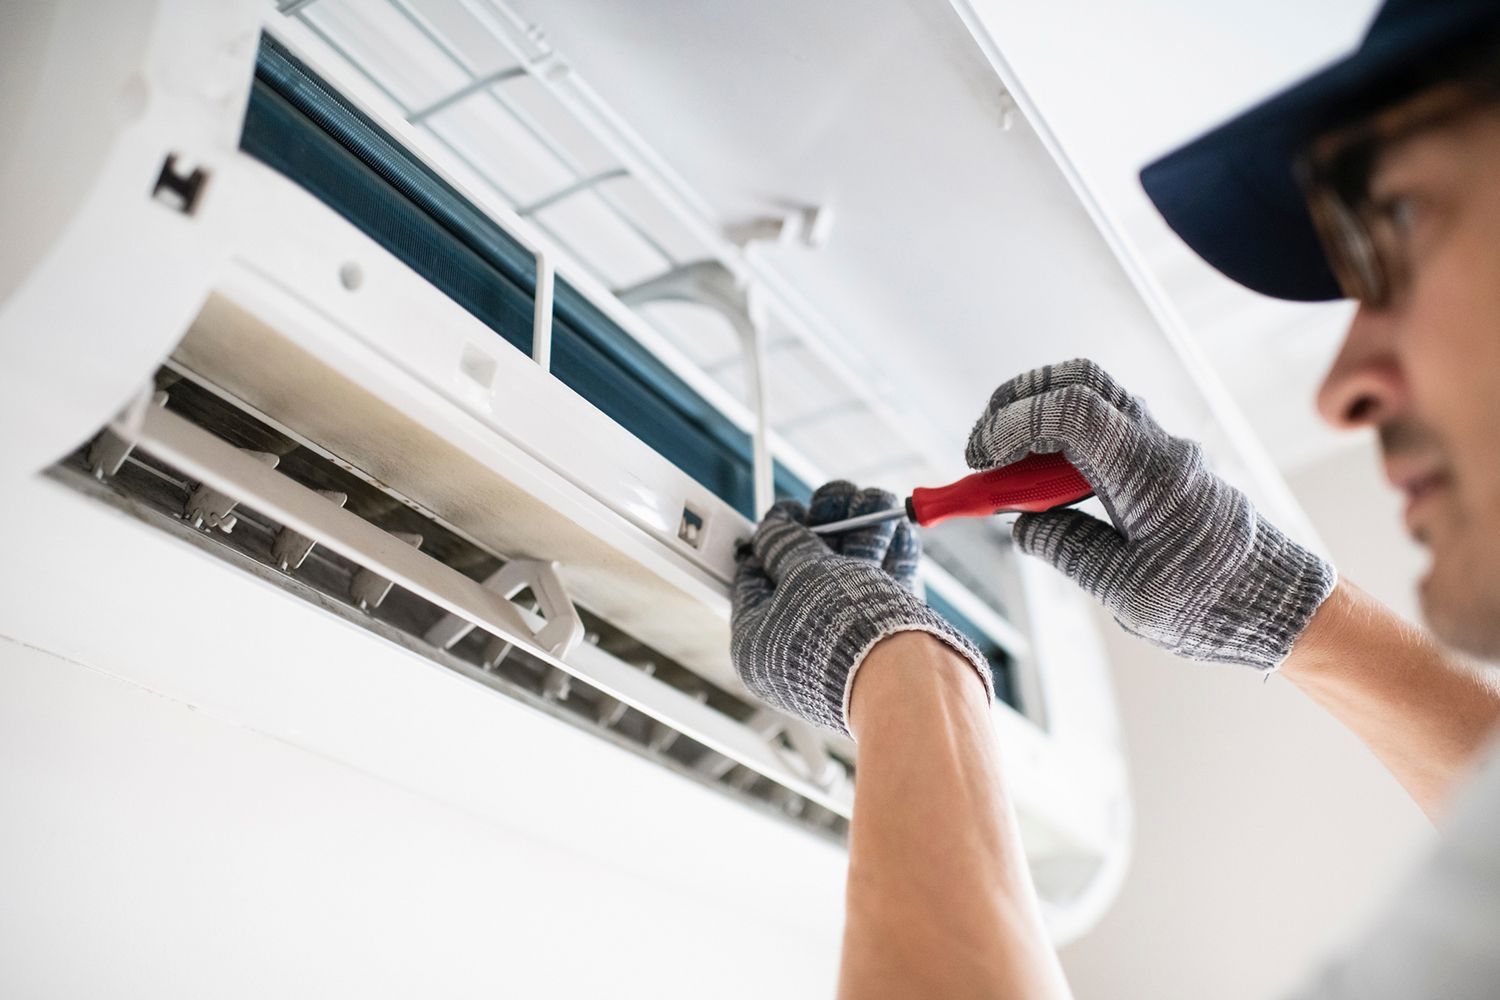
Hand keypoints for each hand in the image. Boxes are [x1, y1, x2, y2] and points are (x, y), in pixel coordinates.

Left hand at [731, 481, 991, 735]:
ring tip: (871, 501)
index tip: (786, 510)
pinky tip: (896, 527)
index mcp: (758, 642)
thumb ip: (785, 544)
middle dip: (825, 527)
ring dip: (861, 531)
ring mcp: (843, 643)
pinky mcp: (884, 641)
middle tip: (835, 498)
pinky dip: (889, 555)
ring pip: (848, 573)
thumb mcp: (801, 574)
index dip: (769, 538)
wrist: (910, 684)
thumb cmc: (842, 636)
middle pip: (806, 570)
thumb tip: (774, 527)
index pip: (753, 580)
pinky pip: (882, 588)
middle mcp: (798, 645)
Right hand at [965, 358, 1334, 667]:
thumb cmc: (1215, 603)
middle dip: (1018, 401)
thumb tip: (1023, 526)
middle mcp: (1158, 447)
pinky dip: (1064, 445)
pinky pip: (1106, 431)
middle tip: (983, 448)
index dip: (1012, 424)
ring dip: (1039, 421)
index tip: (980, 460)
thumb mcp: (1127, 591)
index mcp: (1148, 473)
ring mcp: (1164, 451)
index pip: (1071, 410)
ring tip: (1009, 475)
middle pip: (1079, 380)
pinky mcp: (1165, 467)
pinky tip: (1047, 492)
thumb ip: (1067, 549)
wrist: (1283, 606)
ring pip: (1093, 399)